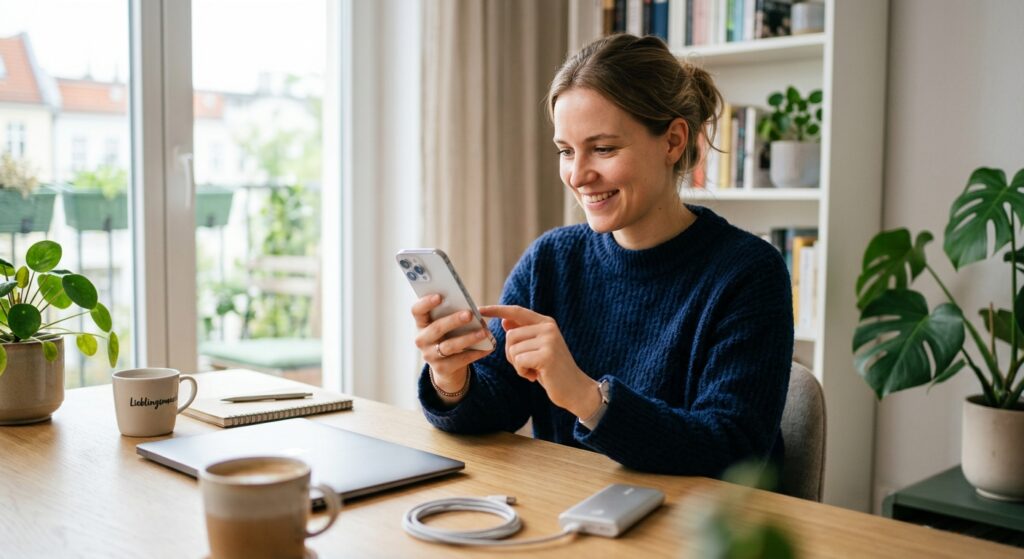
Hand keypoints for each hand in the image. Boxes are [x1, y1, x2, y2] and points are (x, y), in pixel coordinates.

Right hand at [411, 294, 492, 397]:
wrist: (447, 367)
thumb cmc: (449, 336)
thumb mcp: (446, 325)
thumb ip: (451, 314)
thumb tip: (471, 308)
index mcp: (421, 324)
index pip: (417, 311)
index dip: (426, 303)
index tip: (439, 296)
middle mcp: (422, 340)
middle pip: (436, 328)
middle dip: (454, 320)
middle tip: (469, 314)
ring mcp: (430, 356)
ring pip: (449, 346)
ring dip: (468, 338)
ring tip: (484, 333)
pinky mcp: (442, 369)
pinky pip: (460, 360)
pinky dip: (475, 353)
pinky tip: (487, 348)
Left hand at [479, 305, 600, 418]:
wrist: (575, 389)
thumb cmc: (553, 369)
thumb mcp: (538, 348)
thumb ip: (524, 333)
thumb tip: (504, 320)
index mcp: (546, 322)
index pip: (516, 311)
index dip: (496, 310)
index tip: (479, 309)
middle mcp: (548, 328)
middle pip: (510, 336)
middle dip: (511, 354)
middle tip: (526, 365)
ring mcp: (549, 340)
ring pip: (513, 350)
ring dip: (518, 365)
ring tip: (534, 370)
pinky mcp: (547, 355)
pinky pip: (519, 361)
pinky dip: (522, 372)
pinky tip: (535, 376)